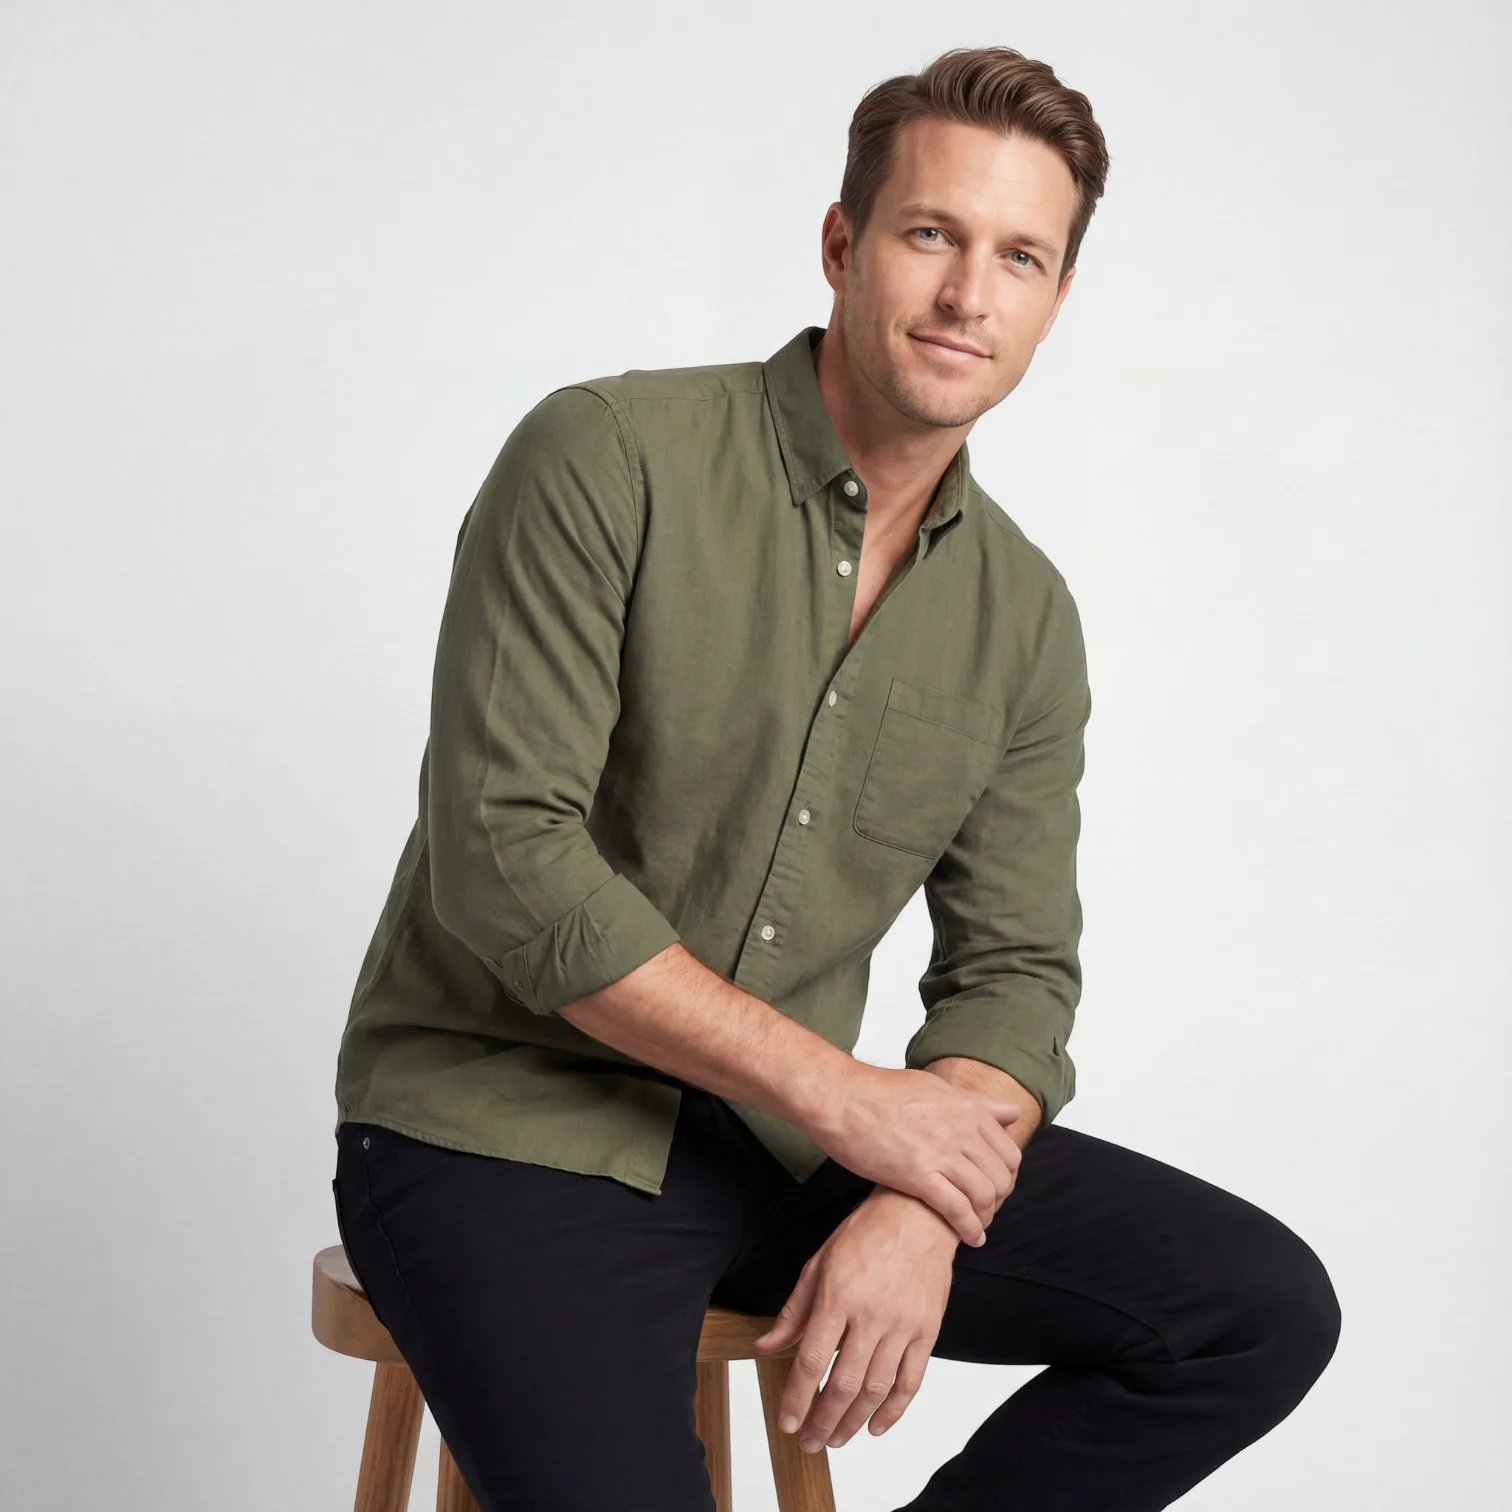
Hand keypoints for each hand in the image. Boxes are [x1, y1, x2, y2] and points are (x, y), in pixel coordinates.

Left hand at [752, 1187, 957, 1451]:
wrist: (919, 1214)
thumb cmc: (866, 1233)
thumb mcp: (820, 1264)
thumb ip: (794, 1311)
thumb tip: (767, 1345)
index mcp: (838, 1296)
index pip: (812, 1360)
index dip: (797, 1397)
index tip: (787, 1422)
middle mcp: (870, 1315)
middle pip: (843, 1384)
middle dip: (822, 1420)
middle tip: (810, 1441)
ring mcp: (902, 1325)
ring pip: (876, 1389)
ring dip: (853, 1421)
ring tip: (837, 1438)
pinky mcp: (927, 1330)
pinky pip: (911, 1381)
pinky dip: (894, 1410)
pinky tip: (876, 1426)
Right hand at [802, 1062, 1022, 1246]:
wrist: (841, 1098)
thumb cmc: (880, 1091)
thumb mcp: (934, 1086)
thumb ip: (975, 1103)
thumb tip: (1010, 1113)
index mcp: (967, 1107)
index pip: (1009, 1152)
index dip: (1007, 1176)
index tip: (996, 1186)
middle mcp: (961, 1129)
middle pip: (1001, 1177)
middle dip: (998, 1199)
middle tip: (986, 1209)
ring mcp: (941, 1152)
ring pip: (984, 1195)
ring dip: (985, 1216)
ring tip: (977, 1225)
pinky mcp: (918, 1175)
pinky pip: (957, 1209)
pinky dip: (968, 1228)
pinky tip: (969, 1237)